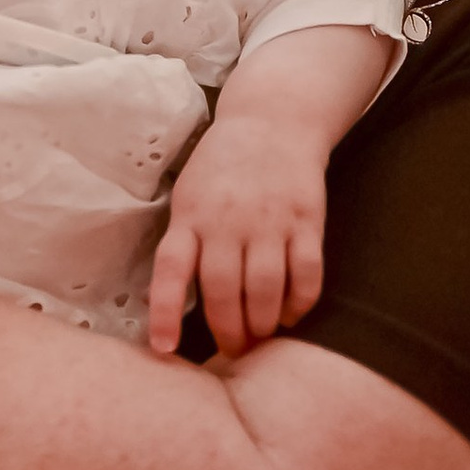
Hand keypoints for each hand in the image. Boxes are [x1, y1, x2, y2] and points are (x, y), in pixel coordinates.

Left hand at [148, 111, 329, 358]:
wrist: (273, 119)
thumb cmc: (223, 166)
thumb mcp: (189, 194)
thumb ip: (184, 241)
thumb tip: (174, 300)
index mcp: (190, 216)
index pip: (171, 272)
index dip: (165, 313)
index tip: (163, 348)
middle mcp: (226, 221)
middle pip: (224, 291)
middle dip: (229, 332)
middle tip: (234, 350)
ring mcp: (268, 220)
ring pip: (266, 289)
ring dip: (264, 323)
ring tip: (262, 336)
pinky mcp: (305, 218)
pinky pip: (306, 273)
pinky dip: (300, 302)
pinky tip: (291, 313)